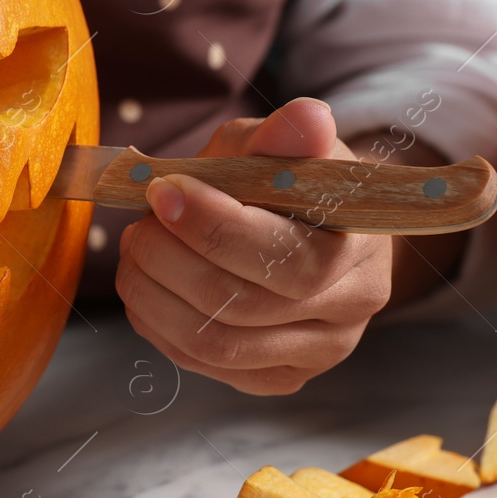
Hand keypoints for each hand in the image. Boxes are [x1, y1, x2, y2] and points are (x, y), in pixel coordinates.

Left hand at [115, 98, 392, 394]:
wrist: (314, 230)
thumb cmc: (290, 181)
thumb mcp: (284, 144)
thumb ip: (286, 133)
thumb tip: (306, 118)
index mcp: (359, 245)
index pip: (280, 255)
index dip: (209, 226)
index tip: (162, 191)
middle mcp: (349, 309)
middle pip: (237, 306)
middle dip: (167, 260)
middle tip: (139, 226)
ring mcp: (316, 353)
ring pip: (213, 344)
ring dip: (153, 296)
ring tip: (137, 254)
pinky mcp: (278, 379)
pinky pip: (203, 365)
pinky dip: (159, 325)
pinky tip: (151, 288)